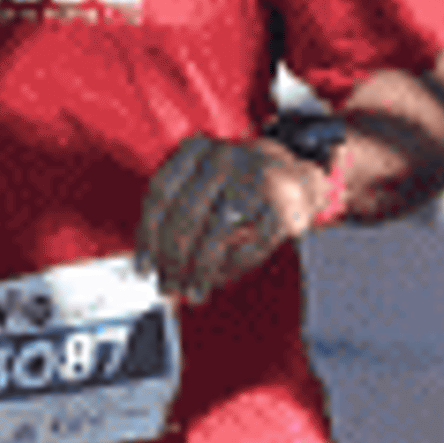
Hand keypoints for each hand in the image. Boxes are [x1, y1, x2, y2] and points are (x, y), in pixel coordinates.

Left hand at [138, 134, 321, 305]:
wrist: (298, 177)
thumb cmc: (241, 188)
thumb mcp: (205, 183)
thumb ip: (177, 211)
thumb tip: (153, 264)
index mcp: (198, 150)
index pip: (161, 193)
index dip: (148, 236)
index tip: (144, 268)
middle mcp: (225, 157)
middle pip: (186, 216)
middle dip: (174, 262)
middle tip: (170, 288)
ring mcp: (256, 176)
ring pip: (218, 231)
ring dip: (203, 271)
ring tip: (196, 292)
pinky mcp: (285, 200)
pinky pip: (254, 241)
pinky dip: (237, 265)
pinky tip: (225, 276)